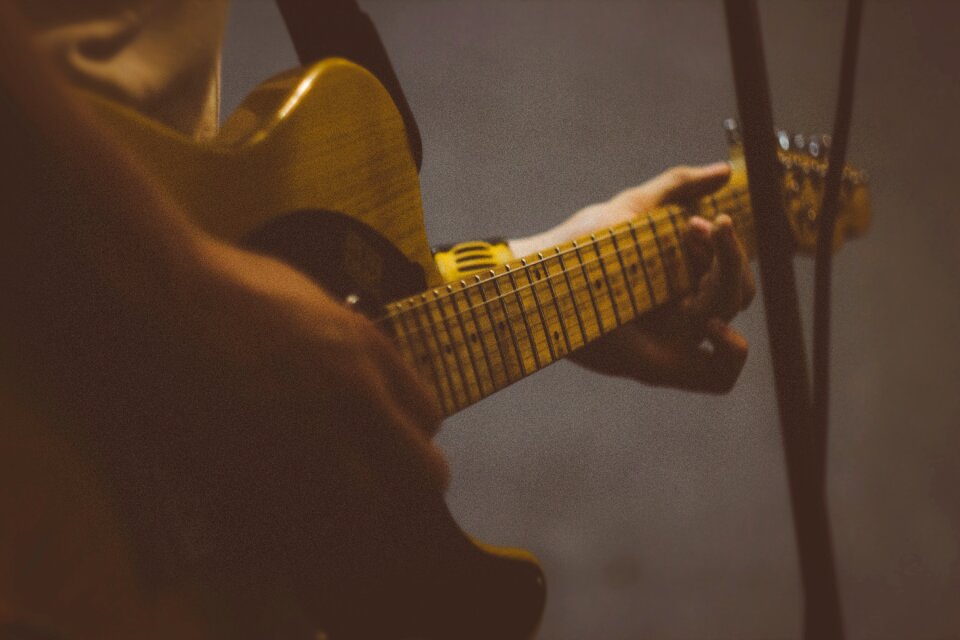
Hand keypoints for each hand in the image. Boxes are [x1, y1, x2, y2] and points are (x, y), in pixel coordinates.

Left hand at [510, 163, 755, 392]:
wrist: (539, 275)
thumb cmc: (581, 244)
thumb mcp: (631, 208)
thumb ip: (678, 187)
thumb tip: (726, 171)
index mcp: (679, 276)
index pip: (731, 269)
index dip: (728, 246)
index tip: (701, 221)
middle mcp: (680, 309)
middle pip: (738, 292)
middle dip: (730, 257)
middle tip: (694, 228)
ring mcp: (671, 340)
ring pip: (728, 318)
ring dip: (728, 280)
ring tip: (691, 252)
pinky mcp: (658, 367)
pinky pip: (718, 378)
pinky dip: (732, 353)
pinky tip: (713, 327)